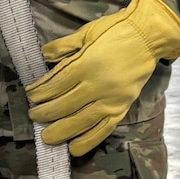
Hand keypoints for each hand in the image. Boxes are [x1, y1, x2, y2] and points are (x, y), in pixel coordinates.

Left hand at [25, 0, 179, 156]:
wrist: (149, 36)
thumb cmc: (116, 30)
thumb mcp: (86, 32)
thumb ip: (64, 46)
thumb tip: (43, 55)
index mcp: (87, 64)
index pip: (56, 84)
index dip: (40, 93)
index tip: (30, 96)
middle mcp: (98, 85)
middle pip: (65, 105)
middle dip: (46, 113)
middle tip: (34, 116)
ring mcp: (111, 99)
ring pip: (81, 121)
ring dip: (62, 131)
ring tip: (47, 137)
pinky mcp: (122, 108)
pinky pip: (104, 129)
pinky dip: (89, 141)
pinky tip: (74, 148)